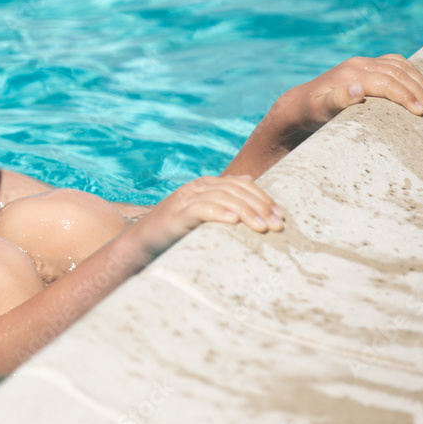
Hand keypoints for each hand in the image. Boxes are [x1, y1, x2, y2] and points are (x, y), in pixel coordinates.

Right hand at [130, 175, 282, 256]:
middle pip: (235, 190)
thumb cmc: (177, 232)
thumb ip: (224, 199)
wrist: (142, 244)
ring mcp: (185, 199)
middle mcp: (196, 188)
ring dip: (245, 212)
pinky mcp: (176, 215)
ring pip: (222, 198)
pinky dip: (218, 213)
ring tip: (261, 228)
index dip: (263, 198)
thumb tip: (248, 180)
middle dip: (260, 206)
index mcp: (206, 185)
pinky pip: (200, 209)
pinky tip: (233, 222)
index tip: (280, 217)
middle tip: (276, 226)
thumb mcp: (204, 214)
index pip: (242, 185)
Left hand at [281, 54, 422, 136]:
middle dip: (419, 91)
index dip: (405, 97)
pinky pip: (396, 64)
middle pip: (398, 74)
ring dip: (420, 82)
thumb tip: (358, 89)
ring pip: (401, 66)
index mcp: (351, 74)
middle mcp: (359, 64)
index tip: (421, 113)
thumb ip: (337, 100)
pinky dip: (413, 73)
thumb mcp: (319, 110)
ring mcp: (364, 63)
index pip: (387, 82)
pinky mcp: (367, 65)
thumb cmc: (311, 111)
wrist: (300, 102)